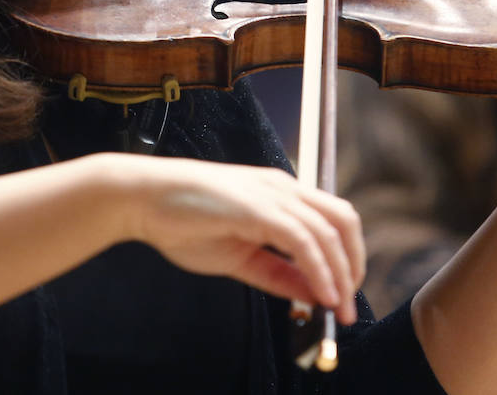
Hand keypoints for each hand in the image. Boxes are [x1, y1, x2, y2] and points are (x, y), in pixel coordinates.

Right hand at [116, 155, 364, 324]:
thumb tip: (313, 294)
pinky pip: (302, 239)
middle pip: (343, 220)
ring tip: (340, 307)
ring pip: (329, 229)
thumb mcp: (240, 258)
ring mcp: (272, 194)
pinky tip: (323, 293)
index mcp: (281, 195)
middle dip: (353, 263)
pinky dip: (318, 268)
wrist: (143, 199)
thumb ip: (278, 274)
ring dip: (341, 271)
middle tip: (348, 304)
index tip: (343, 295)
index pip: (333, 221)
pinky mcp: (257, 206)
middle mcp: (283, 188)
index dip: (347, 258)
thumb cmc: (183, 222)